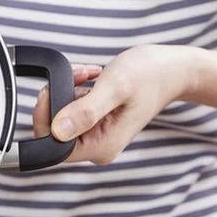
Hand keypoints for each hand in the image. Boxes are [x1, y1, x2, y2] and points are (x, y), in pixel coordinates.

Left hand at [32, 45, 201, 164]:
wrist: (172, 69)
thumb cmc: (150, 75)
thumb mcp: (115, 88)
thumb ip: (86, 111)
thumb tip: (57, 131)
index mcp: (101, 147)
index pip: (52, 145)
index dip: (44, 117)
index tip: (52, 90)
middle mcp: (98, 147)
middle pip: (54, 131)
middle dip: (57, 99)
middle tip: (76, 77)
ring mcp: (98, 135)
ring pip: (62, 116)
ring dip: (67, 90)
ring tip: (88, 74)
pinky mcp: (98, 122)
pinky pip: (73, 108)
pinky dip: (75, 89)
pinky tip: (91, 77)